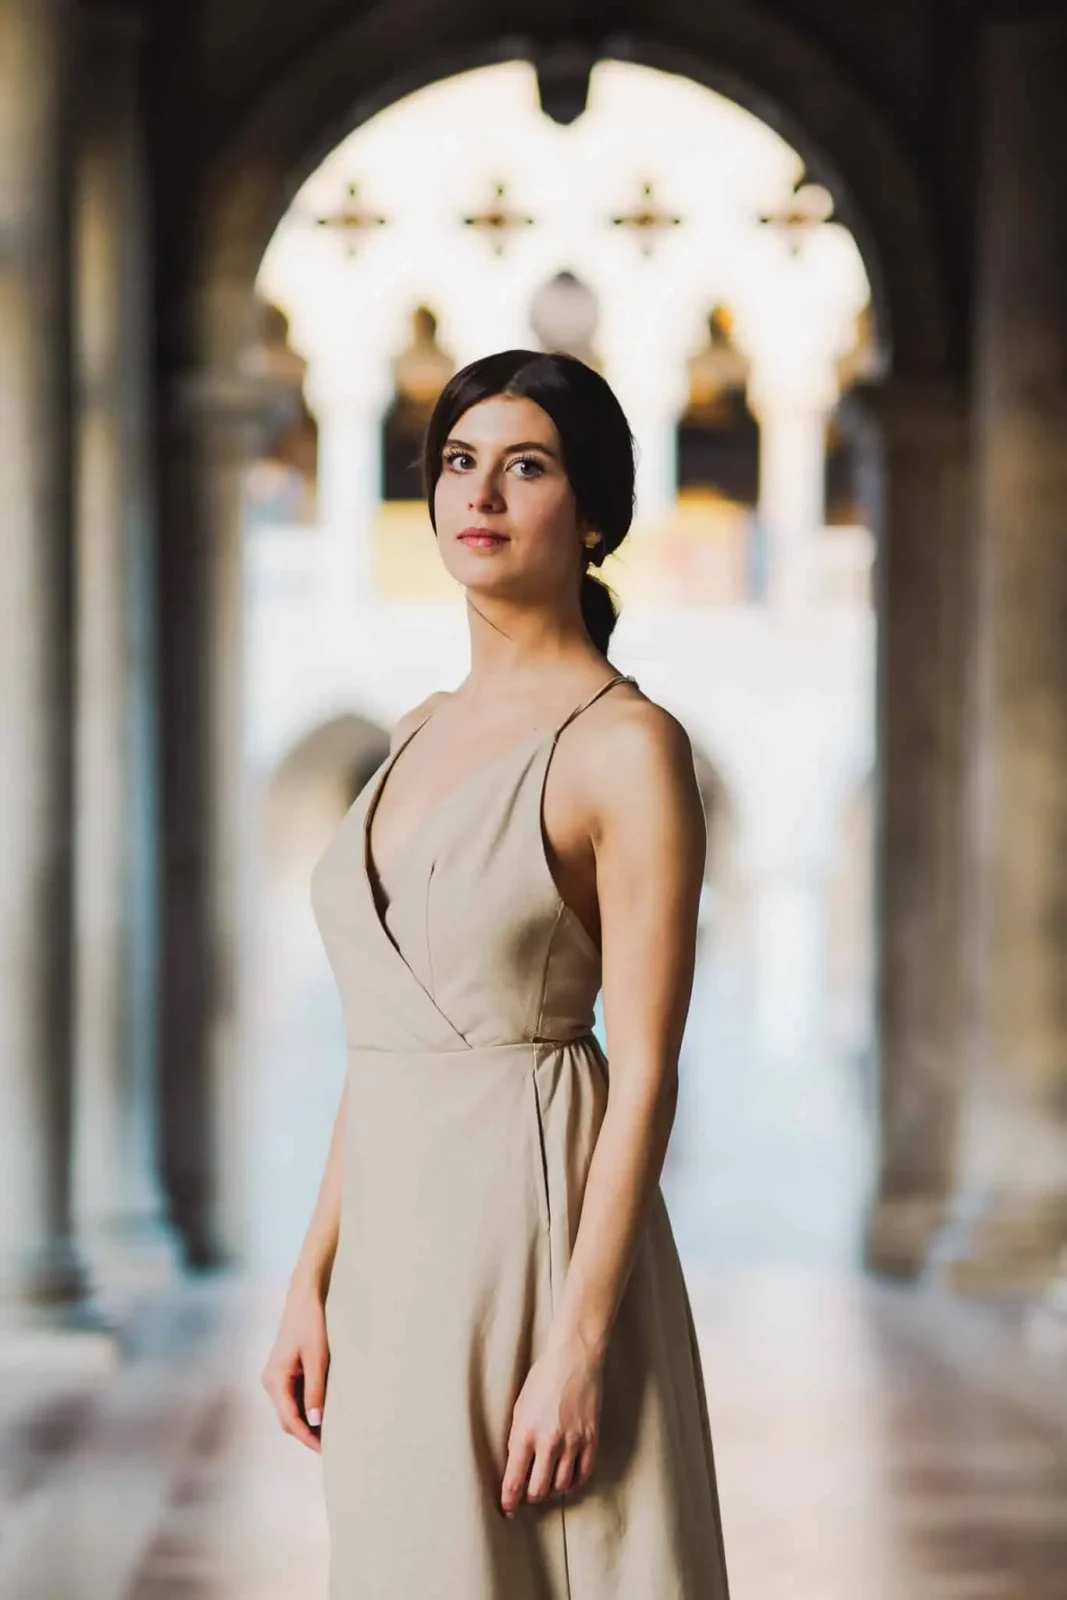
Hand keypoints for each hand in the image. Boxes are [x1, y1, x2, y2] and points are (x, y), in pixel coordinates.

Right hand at [261, 1277, 329, 1452]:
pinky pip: (295, 1396)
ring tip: (333, 1431)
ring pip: (292, 1409)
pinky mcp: (286, 1370)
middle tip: (333, 1446)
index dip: (308, 1437)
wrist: (307, 1294)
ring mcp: (278, 1376)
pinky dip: (309, 1406)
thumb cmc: (312, 1322)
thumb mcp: (317, 1357)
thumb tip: (315, 1422)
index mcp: (274, 1380)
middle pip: (289, 1418)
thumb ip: (315, 1389)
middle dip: (308, 1433)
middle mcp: (271, 1381)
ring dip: (309, 1421)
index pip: (290, 1420)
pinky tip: (326, 1409)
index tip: (326, 1450)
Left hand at [501, 1331, 602, 1515]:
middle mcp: (548, 1441)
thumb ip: (518, 1438)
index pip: (514, 1480)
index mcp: (525, 1433)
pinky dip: (573, 1483)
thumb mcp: (520, 1407)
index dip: (509, 1500)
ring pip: (560, 1486)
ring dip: (551, 1491)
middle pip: (538, 1490)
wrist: (574, 1357)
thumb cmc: (543, 1378)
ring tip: (546, 1487)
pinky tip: (567, 1480)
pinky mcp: (591, 1438)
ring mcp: (572, 1441)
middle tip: (528, 1496)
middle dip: (530, 1498)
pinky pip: (583, 1474)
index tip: (508, 1509)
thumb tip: (517, 1466)